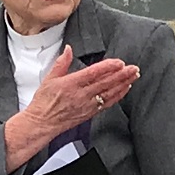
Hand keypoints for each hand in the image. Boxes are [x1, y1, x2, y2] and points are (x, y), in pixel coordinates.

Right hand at [22, 45, 138, 135]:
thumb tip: (68, 50)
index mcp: (71, 84)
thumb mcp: (49, 79)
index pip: (93, 73)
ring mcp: (87, 105)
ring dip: (123, 84)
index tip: (119, 62)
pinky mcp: (89, 113)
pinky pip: (107, 104)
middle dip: (121, 75)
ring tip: (133, 76)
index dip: (108, 67)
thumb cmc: (43, 103)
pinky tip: (124, 89)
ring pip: (109, 93)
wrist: (41, 123)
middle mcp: (81, 95)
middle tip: (133, 68)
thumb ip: (61, 63)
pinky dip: (117, 96)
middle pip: (105, 83)